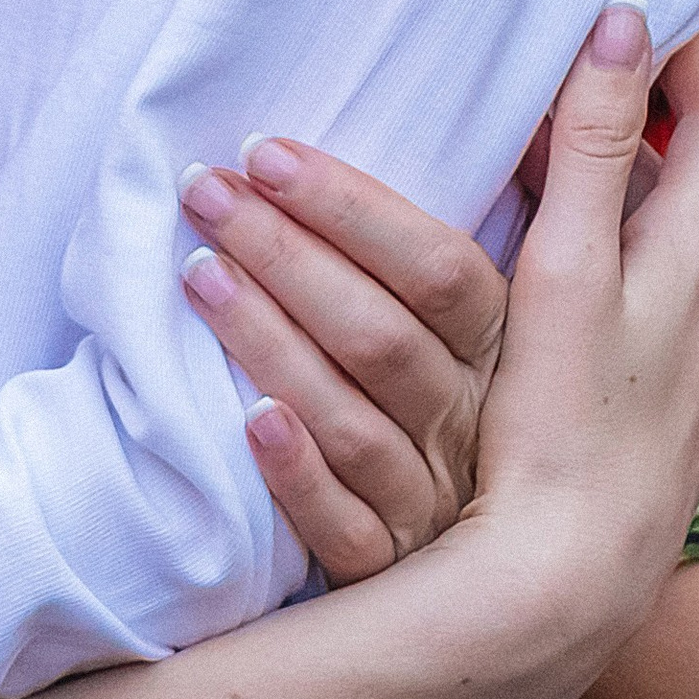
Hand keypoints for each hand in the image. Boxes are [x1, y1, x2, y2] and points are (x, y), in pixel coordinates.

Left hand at [175, 144, 507, 580]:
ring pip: (357, 422)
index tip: (265, 154)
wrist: (482, 572)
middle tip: (206, 192)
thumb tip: (397, 127)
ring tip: (198, 274)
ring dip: (273, 343)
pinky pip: (348, 530)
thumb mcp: (458, 328)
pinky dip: (300, 473)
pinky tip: (251, 422)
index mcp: (501, 349)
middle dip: (287, 253)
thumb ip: (423, 248)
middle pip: (384, 336)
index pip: (441, 268)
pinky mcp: (387, 568)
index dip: (353, 207)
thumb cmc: (432, 399)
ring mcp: (432, 500)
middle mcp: (470, 422)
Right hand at [467, 15, 698, 650]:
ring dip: (615, 201)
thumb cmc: (566, 423)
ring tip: (537, 179)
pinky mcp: (658, 420)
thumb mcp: (573, 267)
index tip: (627, 16)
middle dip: (639, 122)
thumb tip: (627, 22)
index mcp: (698, 258)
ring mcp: (690, 371)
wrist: (568, 586)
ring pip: (664, 251)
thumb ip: (599, 144)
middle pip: (693, 181)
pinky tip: (545, 296)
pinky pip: (642, 313)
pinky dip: (605, 274)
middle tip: (563, 85)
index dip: (686, 55)